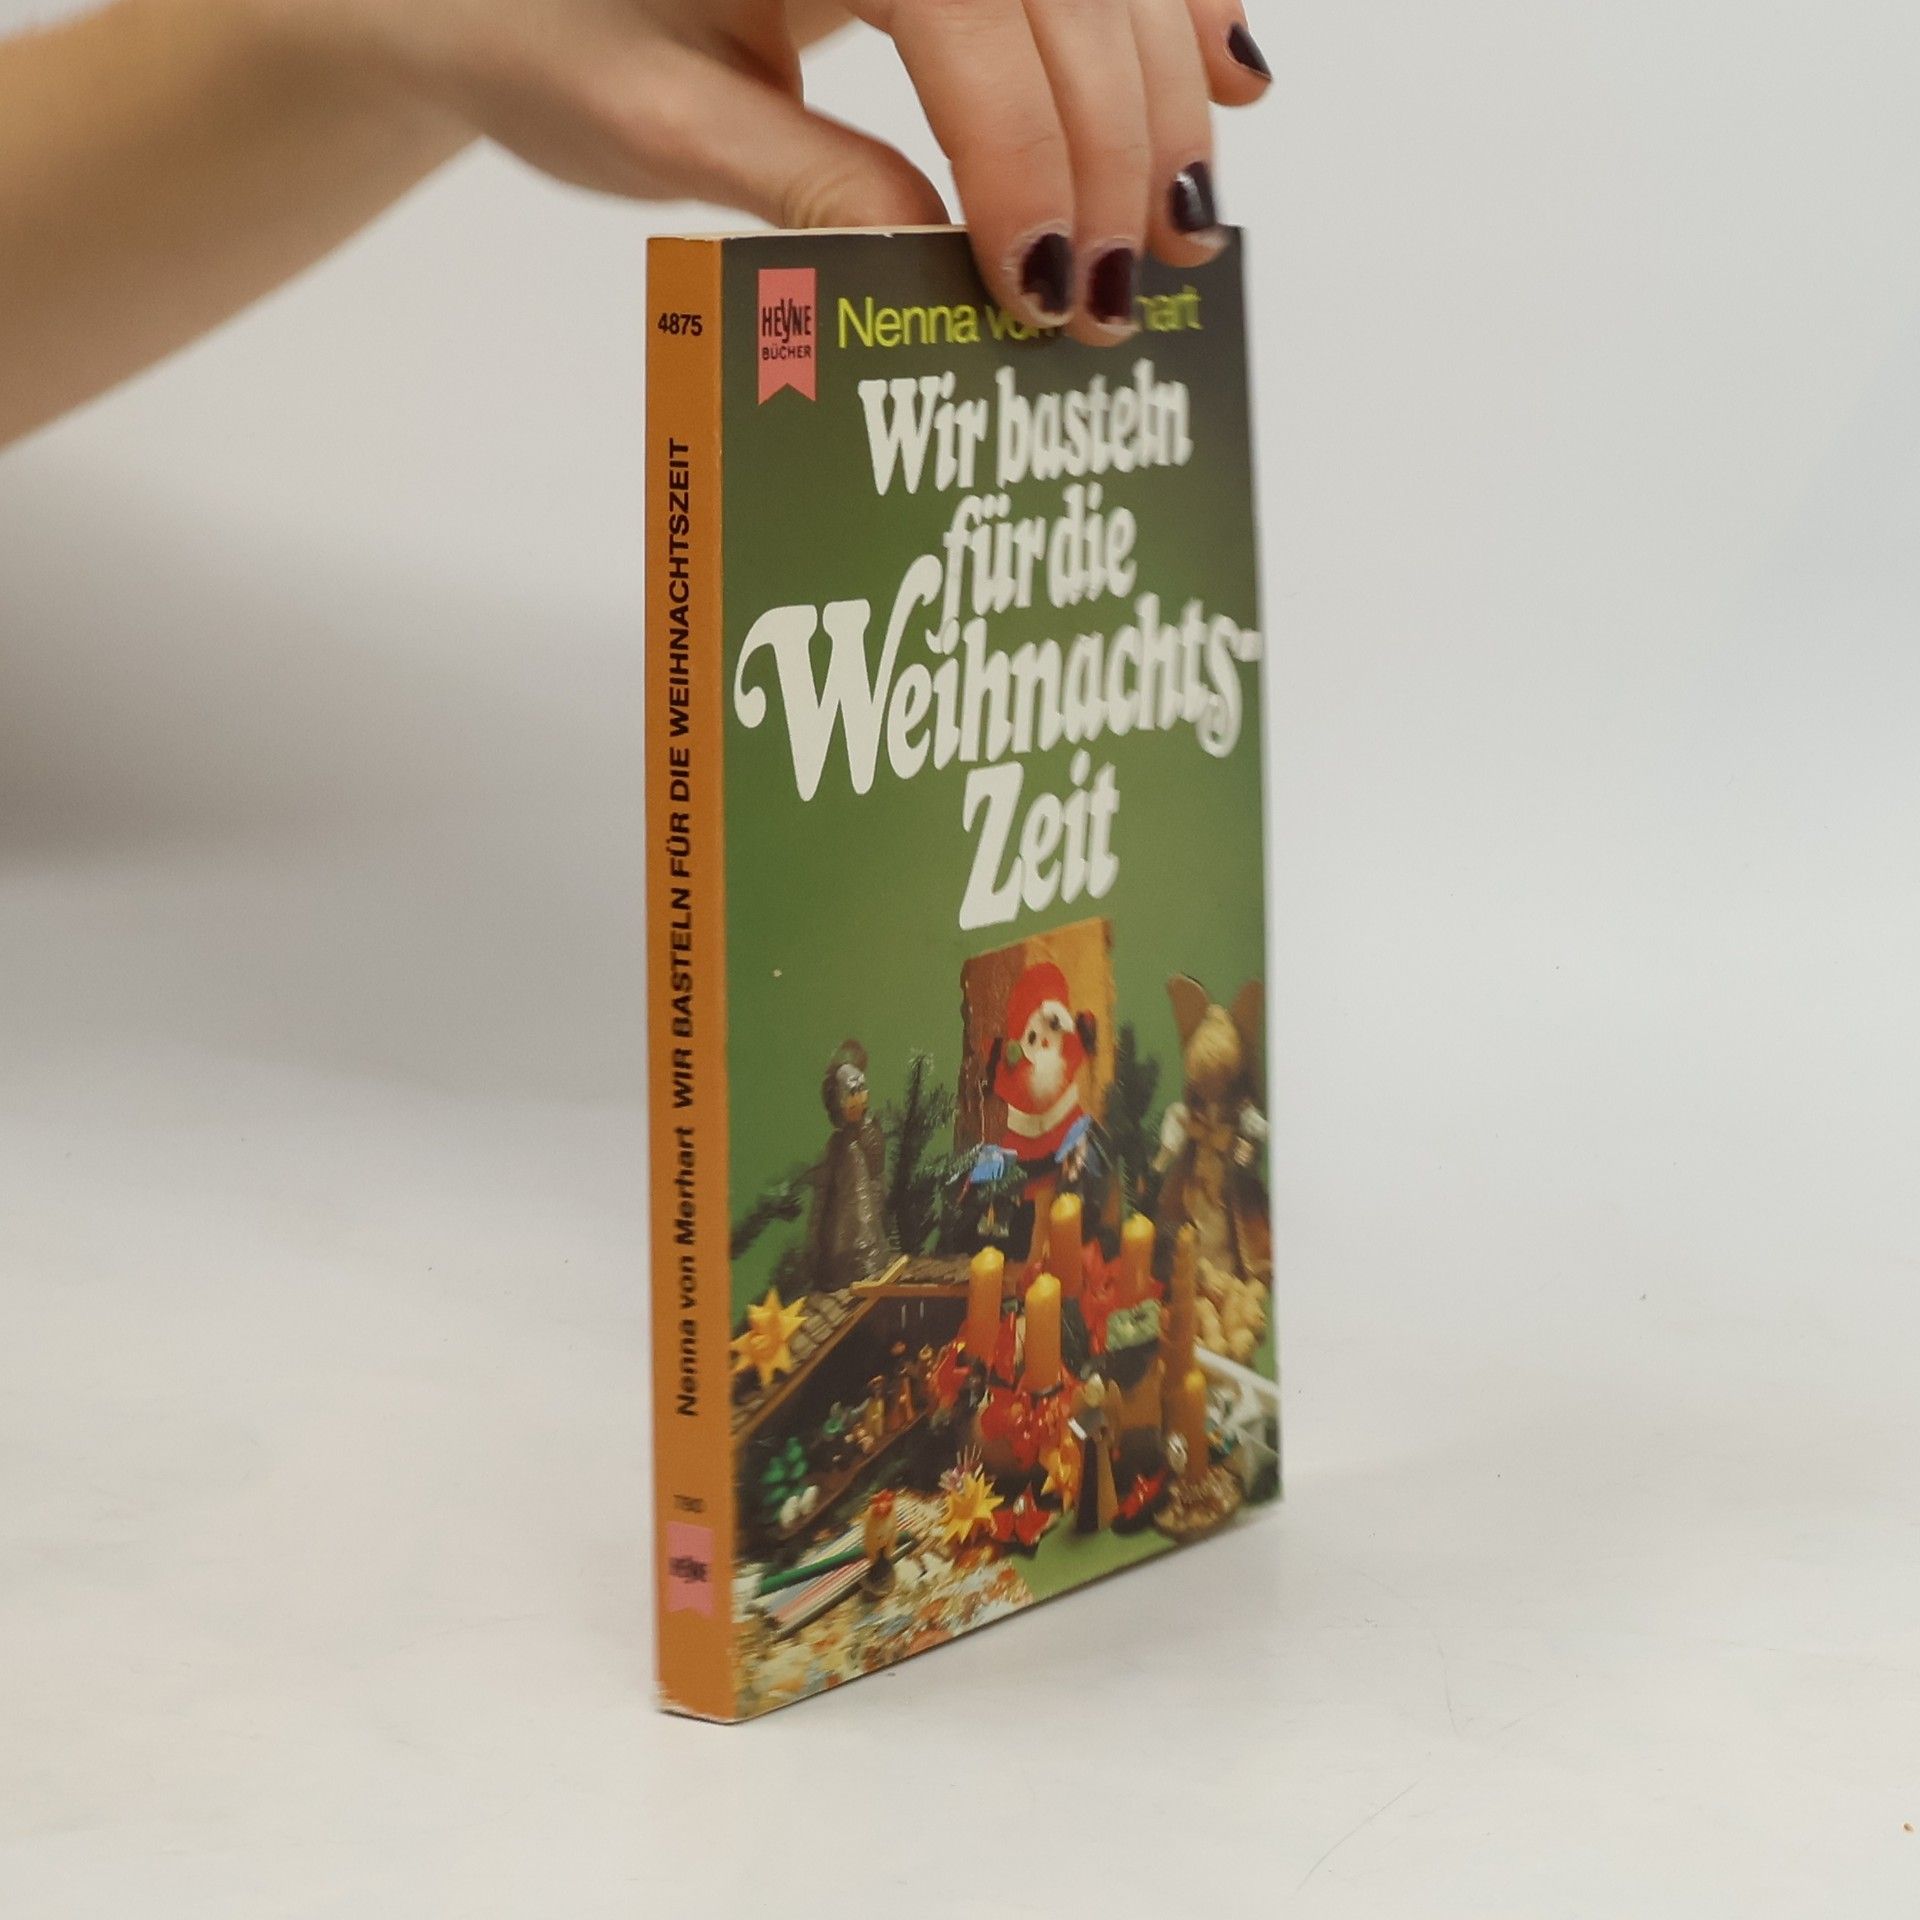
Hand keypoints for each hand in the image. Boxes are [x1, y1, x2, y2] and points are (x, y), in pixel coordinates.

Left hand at [256, 0, 1272, 339]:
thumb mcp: (655, 120)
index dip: (1025, 152)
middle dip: (1113, 148)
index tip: (1043, 289)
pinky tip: (1228, 81)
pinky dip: (1172, 18)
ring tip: (1184, 230)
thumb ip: (802, 181)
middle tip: (1121, 298)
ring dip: (1163, 98)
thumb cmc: (544, 28)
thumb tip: (943, 261)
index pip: (968, 9)